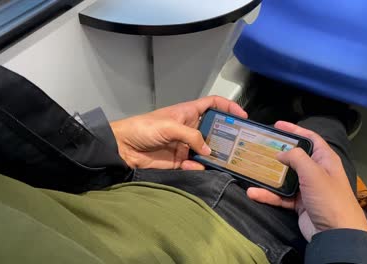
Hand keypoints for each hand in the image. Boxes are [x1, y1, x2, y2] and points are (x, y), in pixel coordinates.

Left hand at [110, 96, 246, 169]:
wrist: (123, 147)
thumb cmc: (145, 128)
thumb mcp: (170, 126)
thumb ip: (192, 136)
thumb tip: (210, 152)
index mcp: (188, 112)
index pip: (213, 104)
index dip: (228, 107)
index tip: (243, 115)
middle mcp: (190, 127)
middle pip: (214, 129)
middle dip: (227, 135)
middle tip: (241, 143)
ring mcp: (185, 145)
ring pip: (207, 149)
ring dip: (216, 154)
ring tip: (228, 160)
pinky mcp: (179, 160)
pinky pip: (195, 164)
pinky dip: (199, 166)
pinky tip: (200, 167)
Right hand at [247, 121, 366, 241]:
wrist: (336, 234)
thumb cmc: (329, 198)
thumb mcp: (313, 172)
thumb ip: (296, 157)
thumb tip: (281, 152)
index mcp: (324, 159)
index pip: (310, 138)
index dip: (294, 130)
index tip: (277, 125)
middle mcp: (316, 171)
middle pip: (294, 157)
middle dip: (277, 152)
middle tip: (259, 146)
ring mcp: (306, 188)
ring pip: (284, 177)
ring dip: (268, 175)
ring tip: (252, 168)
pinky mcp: (298, 204)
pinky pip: (280, 196)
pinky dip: (267, 195)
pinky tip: (253, 192)